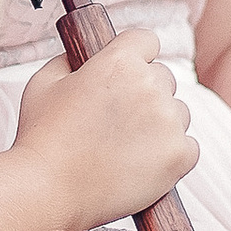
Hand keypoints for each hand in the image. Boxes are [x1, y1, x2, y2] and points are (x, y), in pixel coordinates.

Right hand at [14, 26, 197, 230]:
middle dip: (144, 92)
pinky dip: (171, 154)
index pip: (146, 40)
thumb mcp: (43, 82)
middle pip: (163, 77)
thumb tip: (80, 55)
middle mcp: (150, 86)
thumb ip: (68, 59)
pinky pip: (188, 146)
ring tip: (126, 145)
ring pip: (178, 112)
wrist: (49, 190)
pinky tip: (143, 163)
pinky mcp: (179, 156)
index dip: (134, 55)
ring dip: (160, 123)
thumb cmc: (42, 138)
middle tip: (117, 118)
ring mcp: (168, 122)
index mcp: (119, 62)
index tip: (125, 73)